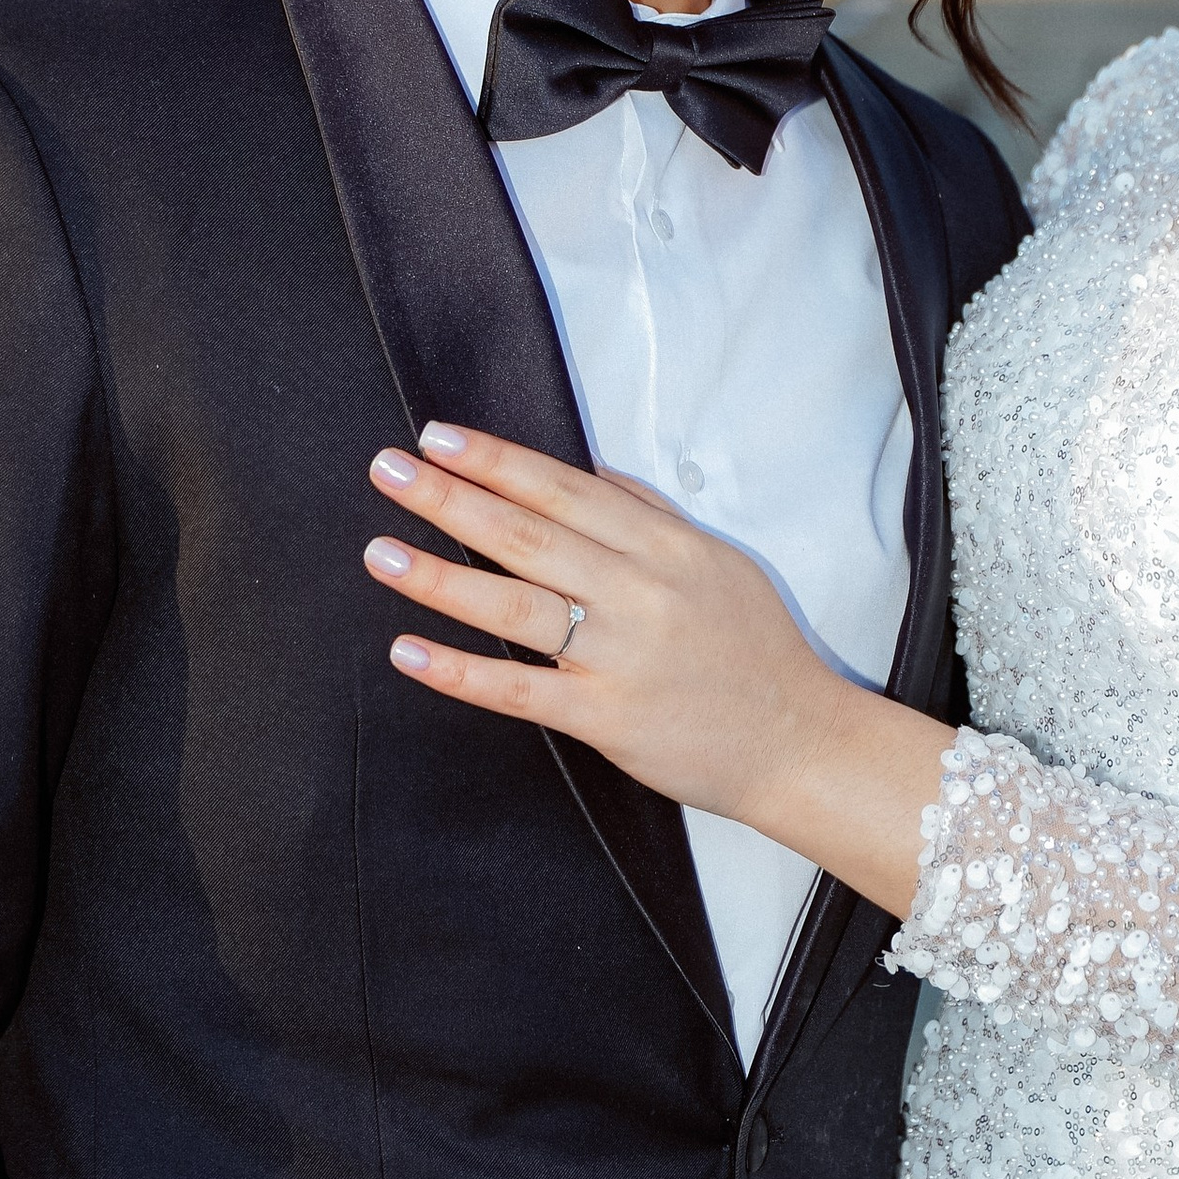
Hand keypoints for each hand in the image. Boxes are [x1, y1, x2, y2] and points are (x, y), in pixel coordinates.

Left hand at [363, 425, 950, 908]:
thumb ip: (649, 515)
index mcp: (665, 548)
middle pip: (528, 535)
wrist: (798, 741)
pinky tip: (409, 650)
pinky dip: (459, 672)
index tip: (439, 437)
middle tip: (388, 469)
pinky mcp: (605, 718)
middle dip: (450, 498)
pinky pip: (518, 691)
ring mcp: (619, 658)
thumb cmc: (756, 651)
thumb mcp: (715, 562)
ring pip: (514, 607)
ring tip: (380, 551)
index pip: (565, 490)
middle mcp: (639, 594)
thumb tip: (586, 471)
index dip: (497, 461)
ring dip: (440, 577)